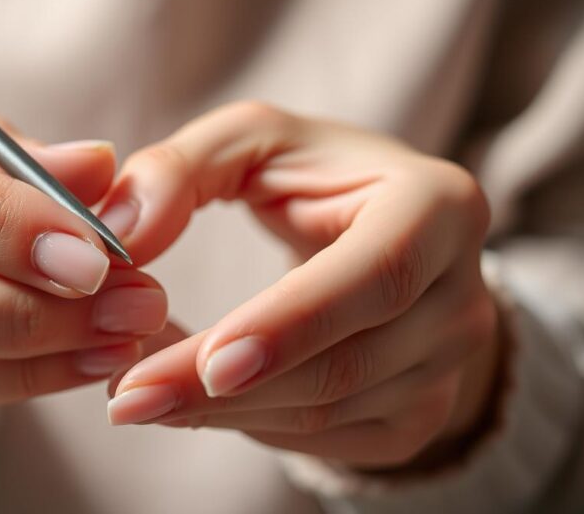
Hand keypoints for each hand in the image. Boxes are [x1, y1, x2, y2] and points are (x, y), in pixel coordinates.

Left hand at [100, 102, 499, 466]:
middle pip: (345, 364)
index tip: (211, 361)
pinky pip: (324, 440)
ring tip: (136, 393)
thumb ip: (178, 169)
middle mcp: (462, 294)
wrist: (378, 235)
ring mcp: (447, 366)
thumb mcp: (250, 142)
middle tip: (129, 396)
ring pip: (326, 413)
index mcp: (437, 206)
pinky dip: (244, 425)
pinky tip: (187, 402)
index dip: (295, 322)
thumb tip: (121, 234)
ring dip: (220, 412)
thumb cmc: (310, 177)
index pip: (376, 275)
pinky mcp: (418, 414)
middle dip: (228, 390)